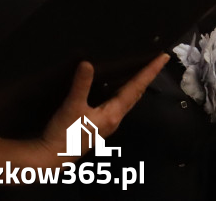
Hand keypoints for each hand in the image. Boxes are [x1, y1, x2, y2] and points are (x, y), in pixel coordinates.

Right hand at [39, 55, 168, 160]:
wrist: (51, 158)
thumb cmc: (64, 134)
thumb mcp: (71, 107)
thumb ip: (81, 85)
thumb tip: (87, 63)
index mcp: (114, 113)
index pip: (136, 87)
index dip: (150, 71)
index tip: (164, 57)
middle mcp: (115, 118)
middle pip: (137, 93)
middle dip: (148, 77)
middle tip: (158, 60)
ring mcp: (108, 123)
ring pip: (129, 99)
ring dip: (137, 85)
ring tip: (144, 70)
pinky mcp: (99, 125)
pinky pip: (119, 104)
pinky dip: (124, 92)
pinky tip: (118, 88)